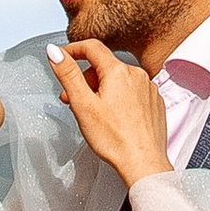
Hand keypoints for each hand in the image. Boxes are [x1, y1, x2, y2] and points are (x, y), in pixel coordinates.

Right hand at [46, 31, 169, 183]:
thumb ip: (68, 74)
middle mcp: (137, 75)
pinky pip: (132, 91)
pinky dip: (119, 98)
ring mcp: (148, 88)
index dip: (73, 50)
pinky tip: (113, 117)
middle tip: (72, 99)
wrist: (144, 163)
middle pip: (103, 66)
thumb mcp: (83, 105)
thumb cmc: (115, 140)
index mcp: (118, 71)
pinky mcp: (154, 102)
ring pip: (118, 79)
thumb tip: (55, 51)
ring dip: (101, 89)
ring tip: (93, 112)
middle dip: (85, 79)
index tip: (62, 57)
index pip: (92, 47)